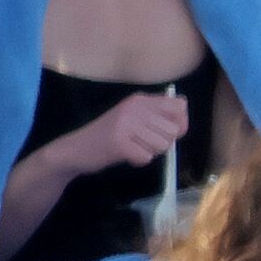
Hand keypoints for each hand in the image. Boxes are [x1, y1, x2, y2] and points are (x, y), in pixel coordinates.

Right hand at [67, 93, 188, 173]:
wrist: (76, 148)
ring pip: (162, 145)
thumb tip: (183, 112)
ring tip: (133, 148)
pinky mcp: (119, 143)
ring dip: (150, 152)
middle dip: (163, 142)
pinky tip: (125, 155)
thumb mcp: (132, 116)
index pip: (179, 106)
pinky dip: (138, 161)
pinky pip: (146, 157)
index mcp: (139, 99)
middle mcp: (134, 108)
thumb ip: (156, 113)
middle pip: (173, 130)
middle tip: (143, 143)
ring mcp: (125, 124)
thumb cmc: (108, 134)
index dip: (179, 123)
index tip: (165, 131)